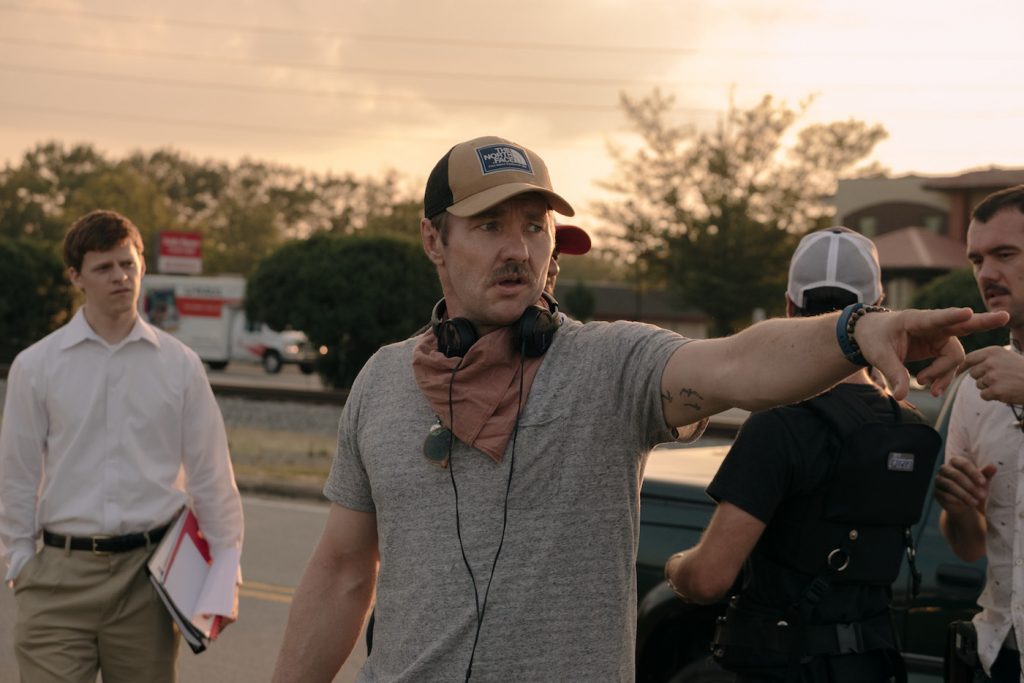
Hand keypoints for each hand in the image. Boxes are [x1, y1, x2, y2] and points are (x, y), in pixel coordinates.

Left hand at [854, 308, 1008, 398]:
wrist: (870, 335)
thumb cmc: (874, 338)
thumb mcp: (879, 356)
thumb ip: (892, 373)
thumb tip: (901, 396)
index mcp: (914, 320)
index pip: (937, 318)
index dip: (952, 316)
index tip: (967, 312)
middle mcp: (931, 326)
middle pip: (961, 325)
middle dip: (983, 322)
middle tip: (1005, 316)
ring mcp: (937, 337)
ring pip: (954, 356)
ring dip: (945, 373)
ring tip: (926, 387)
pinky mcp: (938, 348)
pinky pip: (949, 364)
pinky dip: (943, 377)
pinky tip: (932, 388)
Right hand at [934, 455, 995, 513]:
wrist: (965, 503)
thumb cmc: (975, 487)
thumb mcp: (982, 481)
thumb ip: (986, 473)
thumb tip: (993, 467)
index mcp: (955, 462)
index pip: (963, 464)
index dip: (973, 473)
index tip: (983, 483)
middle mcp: (944, 469)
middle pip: (956, 475)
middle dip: (970, 486)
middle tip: (982, 495)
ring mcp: (939, 480)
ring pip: (950, 485)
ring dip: (964, 494)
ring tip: (976, 502)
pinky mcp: (936, 492)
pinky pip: (944, 495)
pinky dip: (956, 500)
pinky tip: (965, 505)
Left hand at [962, 346, 1023, 402]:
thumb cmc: (1023, 370)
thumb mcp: (1007, 357)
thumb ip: (988, 359)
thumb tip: (966, 367)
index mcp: (993, 351)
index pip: (969, 359)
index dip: (962, 367)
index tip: (958, 372)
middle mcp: (991, 362)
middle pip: (973, 374)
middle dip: (982, 378)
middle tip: (999, 379)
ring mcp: (993, 376)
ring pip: (979, 385)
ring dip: (989, 387)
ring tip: (1006, 384)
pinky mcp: (996, 390)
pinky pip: (984, 395)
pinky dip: (993, 396)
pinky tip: (1006, 392)